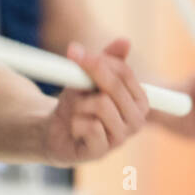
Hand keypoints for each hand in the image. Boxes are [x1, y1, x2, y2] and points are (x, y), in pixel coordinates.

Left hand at [41, 38, 149, 164]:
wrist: (54, 131)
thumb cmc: (77, 103)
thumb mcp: (89, 77)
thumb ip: (107, 60)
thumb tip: (125, 41)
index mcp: (139, 101)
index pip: (125, 74)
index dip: (99, 61)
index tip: (76, 53)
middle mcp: (136, 121)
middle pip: (115, 88)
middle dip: (89, 77)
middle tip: (72, 76)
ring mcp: (120, 138)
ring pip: (101, 105)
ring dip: (80, 104)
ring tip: (77, 111)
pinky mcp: (102, 152)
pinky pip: (90, 126)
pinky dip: (75, 122)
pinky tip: (75, 128)